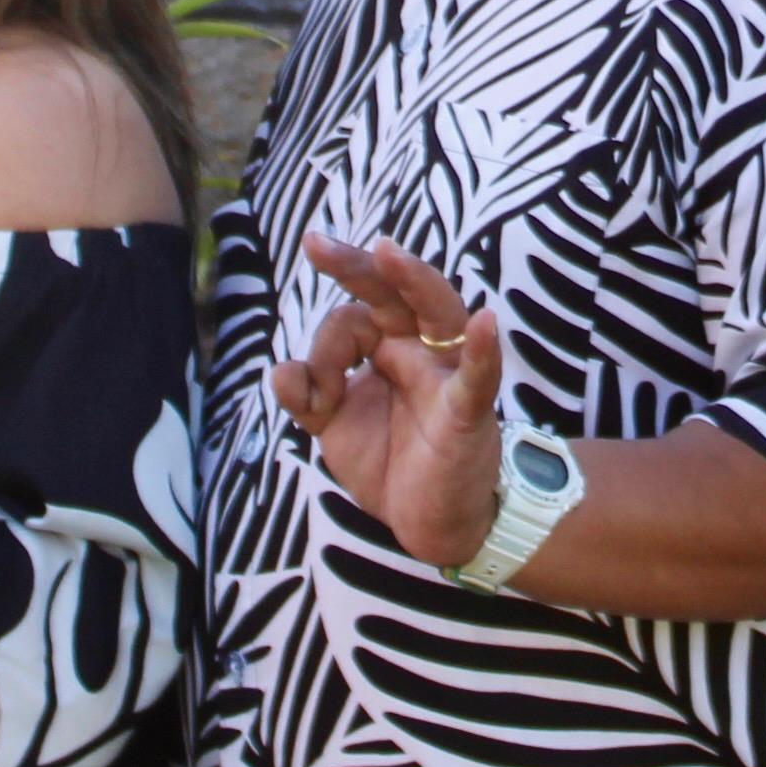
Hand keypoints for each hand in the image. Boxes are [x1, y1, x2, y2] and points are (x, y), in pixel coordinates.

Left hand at [278, 236, 510, 570]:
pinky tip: (486, 322)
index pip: (351, 320)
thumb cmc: (391, 462)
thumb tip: (279, 370)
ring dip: (415, 280)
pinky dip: (483, 350)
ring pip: (438, 313)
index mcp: (388, 347)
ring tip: (389, 254)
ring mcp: (447, 375)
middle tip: (315, 243)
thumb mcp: (335, 428)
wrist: (431, 522)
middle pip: (392, 294)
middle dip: (356, 267)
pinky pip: (478, 377)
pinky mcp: (468, 412)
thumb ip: (308, 395)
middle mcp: (420, 349)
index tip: (309, 389)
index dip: (323, 349)